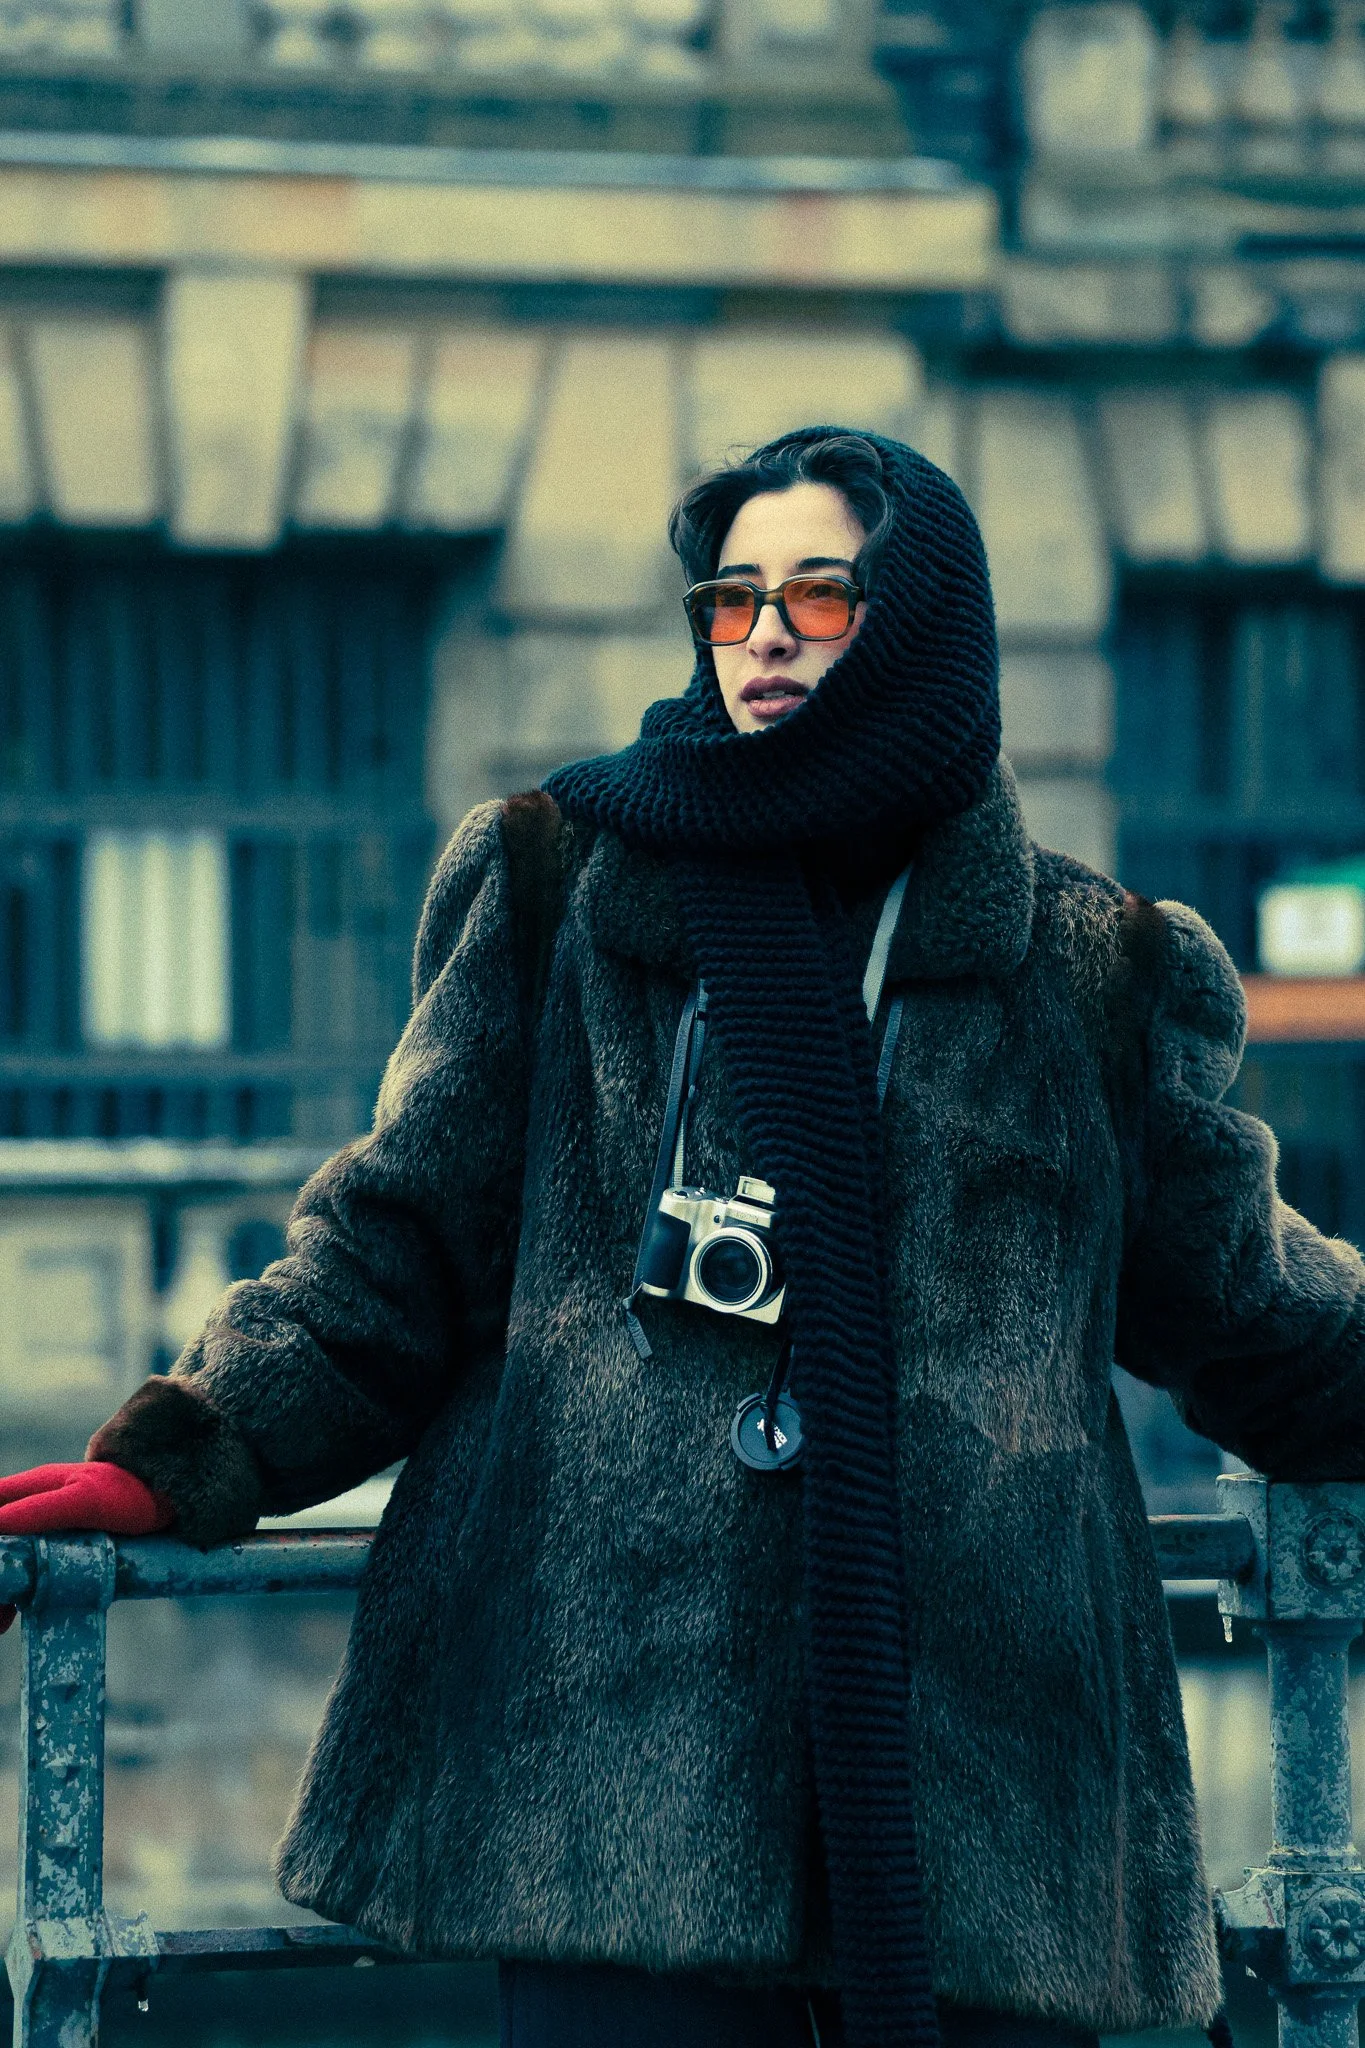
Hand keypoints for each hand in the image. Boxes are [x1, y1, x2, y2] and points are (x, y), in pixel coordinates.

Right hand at [0, 1463, 172, 1632]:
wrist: (168, 1499)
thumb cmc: (128, 1495)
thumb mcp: (83, 1501)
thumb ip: (38, 1510)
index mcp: (31, 1488)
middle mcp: (32, 1506)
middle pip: (0, 1544)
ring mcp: (46, 1529)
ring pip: (11, 1562)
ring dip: (2, 1592)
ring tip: (0, 1623)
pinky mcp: (61, 1548)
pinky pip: (29, 1572)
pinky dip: (16, 1595)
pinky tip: (11, 1617)